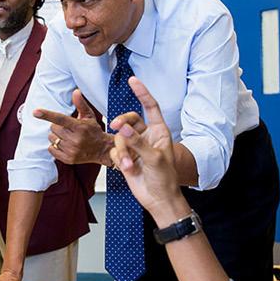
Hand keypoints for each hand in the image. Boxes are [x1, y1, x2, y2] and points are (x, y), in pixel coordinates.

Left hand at [34, 89, 112, 165]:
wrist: (102, 150)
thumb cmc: (93, 131)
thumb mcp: (89, 116)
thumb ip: (80, 104)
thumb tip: (75, 91)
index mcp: (79, 127)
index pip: (60, 119)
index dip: (47, 114)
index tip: (36, 112)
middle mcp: (75, 139)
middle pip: (53, 128)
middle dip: (58, 126)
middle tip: (68, 129)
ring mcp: (71, 150)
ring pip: (51, 138)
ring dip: (56, 136)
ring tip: (68, 137)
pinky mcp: (68, 159)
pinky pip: (51, 149)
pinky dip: (55, 146)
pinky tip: (65, 145)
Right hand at [108, 77, 186, 218]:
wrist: (158, 199)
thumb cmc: (164, 179)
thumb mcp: (154, 158)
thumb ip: (137, 142)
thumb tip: (123, 128)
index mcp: (159, 131)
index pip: (151, 107)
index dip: (142, 93)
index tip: (133, 80)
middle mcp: (146, 136)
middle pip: (129, 120)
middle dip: (122, 123)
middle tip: (117, 127)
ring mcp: (135, 146)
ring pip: (119, 137)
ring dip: (122, 151)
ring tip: (127, 165)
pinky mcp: (125, 157)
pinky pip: (114, 150)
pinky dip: (118, 159)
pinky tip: (125, 170)